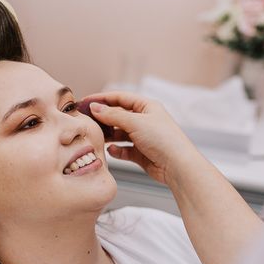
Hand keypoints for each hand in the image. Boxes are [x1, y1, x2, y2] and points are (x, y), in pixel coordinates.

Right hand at [81, 91, 198, 184]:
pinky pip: (124, 149)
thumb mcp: (135, 122)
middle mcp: (145, 121)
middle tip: (87, 121)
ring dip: (109, 135)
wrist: (178, 166)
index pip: (120, 98)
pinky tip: (112, 151)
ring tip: (97, 137)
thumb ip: (112, 115)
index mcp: (147, 107)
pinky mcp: (141, 153)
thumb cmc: (164, 140)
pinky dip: (117, 150)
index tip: (86, 101)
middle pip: (118, 116)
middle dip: (103, 119)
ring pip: (119, 133)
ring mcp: (143, 137)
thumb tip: (94, 107)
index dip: (102, 98)